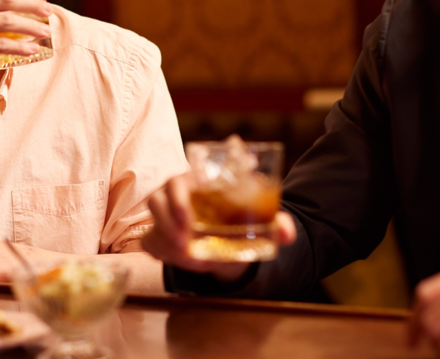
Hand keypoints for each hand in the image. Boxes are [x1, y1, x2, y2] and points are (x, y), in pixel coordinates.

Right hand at [141, 173, 296, 281]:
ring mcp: (162, 214)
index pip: (178, 179)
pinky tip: (180, 260)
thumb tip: (288, 234)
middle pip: (157, 199)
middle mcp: (173, 193)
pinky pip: (150, 242)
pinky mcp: (156, 234)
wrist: (225, 243)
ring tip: (186, 254)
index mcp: (196, 180)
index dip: (178, 197)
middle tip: (185, 240)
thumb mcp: (257, 221)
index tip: (188, 218)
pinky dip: (163, 252)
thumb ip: (276, 224)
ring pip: (153, 222)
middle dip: (168, 220)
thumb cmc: (238, 221)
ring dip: (166, 239)